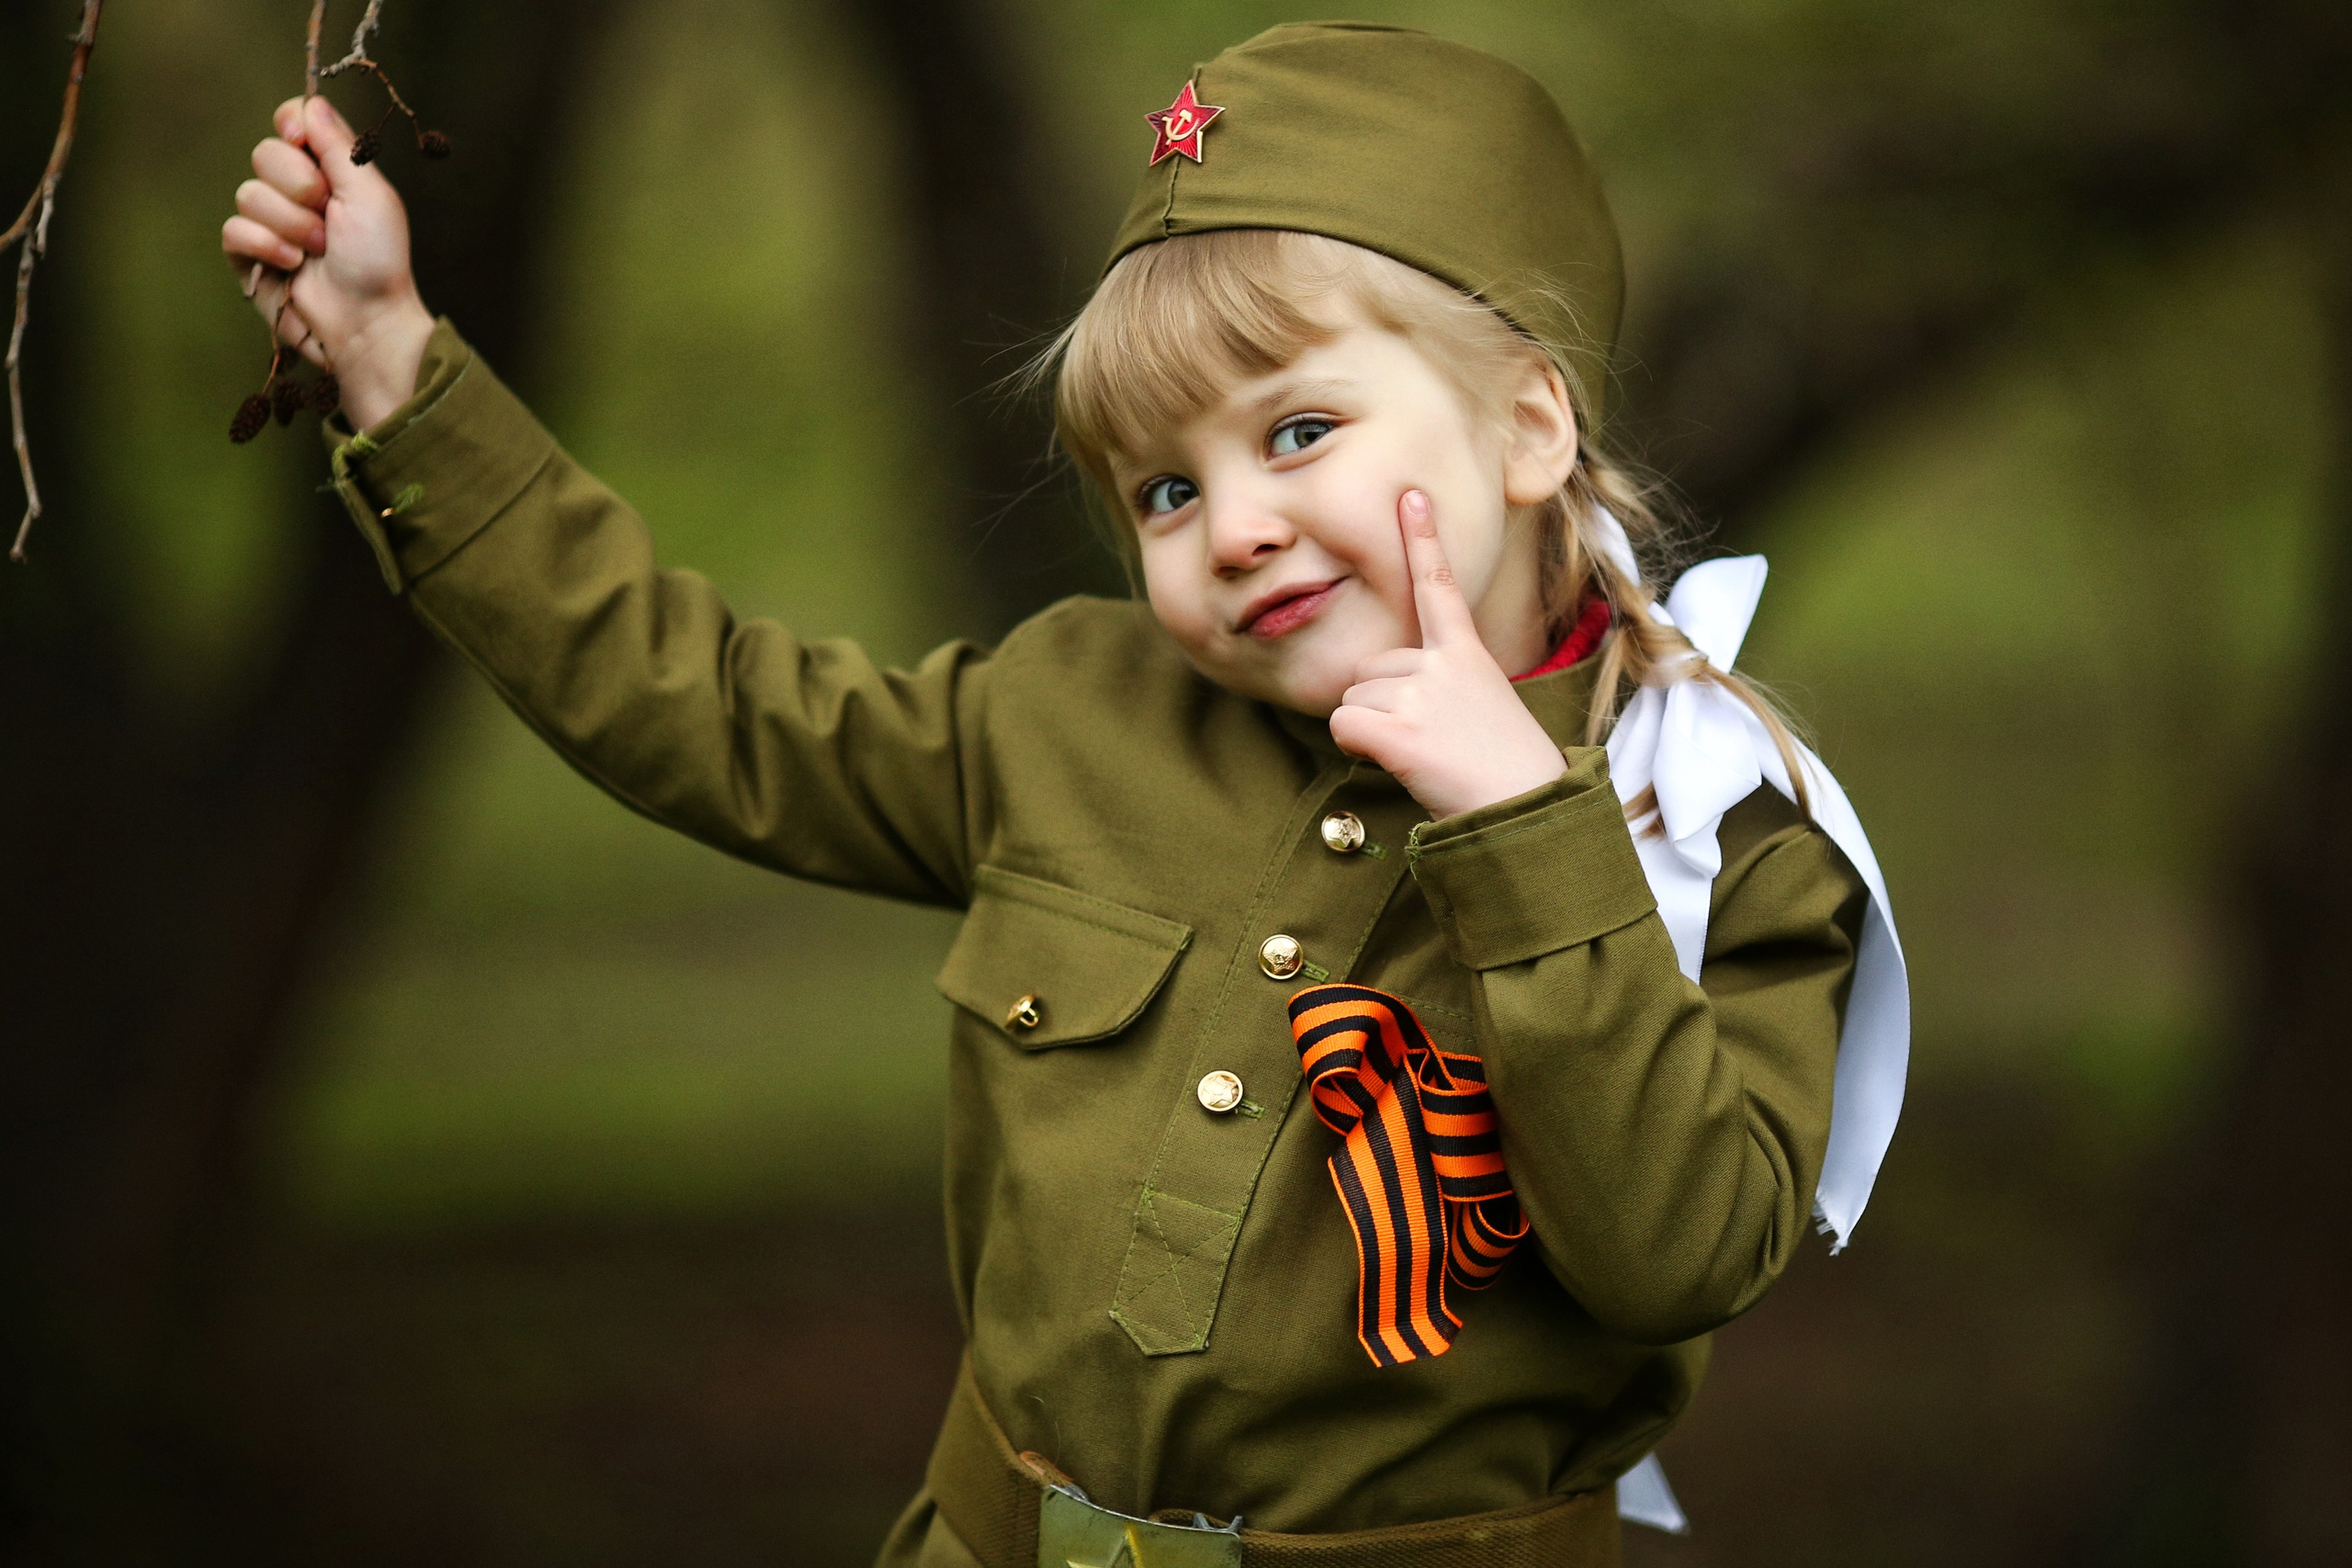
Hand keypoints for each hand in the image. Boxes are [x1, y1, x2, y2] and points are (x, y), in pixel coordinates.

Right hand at [221, 95, 434, 429]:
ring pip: (248, 194)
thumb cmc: (378, 262)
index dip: (291, 126)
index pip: (292, 123)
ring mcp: (271, 224)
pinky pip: (234, 230)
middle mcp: (297, 193)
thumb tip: (311, 101)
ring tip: (317, 251)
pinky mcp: (249, 257)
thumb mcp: (369, 195)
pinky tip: (291, 265)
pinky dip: (265, 245)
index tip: (301, 138)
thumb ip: (340, 147)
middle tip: (328, 217)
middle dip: (298, 186)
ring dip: (289, 224)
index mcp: (329, 172)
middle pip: (265, 154)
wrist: (366, 321)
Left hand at [1327, 491, 1568, 818]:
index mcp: (1466, 653)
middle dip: (1380, 705)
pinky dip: (1358, 748)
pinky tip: (1399, 761)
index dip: (1422, 539)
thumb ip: (1437, 683)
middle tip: (1428, 738)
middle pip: (1367, 668)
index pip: (1439, 585)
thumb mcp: (1482, 705)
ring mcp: (1419, 694)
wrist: (1524, 808)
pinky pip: (1342, 726)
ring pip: (1351, 700)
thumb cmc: (1503, 768)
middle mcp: (1440, 663)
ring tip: (1424, 753)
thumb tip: (1380, 692)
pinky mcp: (1398, 729)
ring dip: (1372, 731)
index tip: (1410, 496)